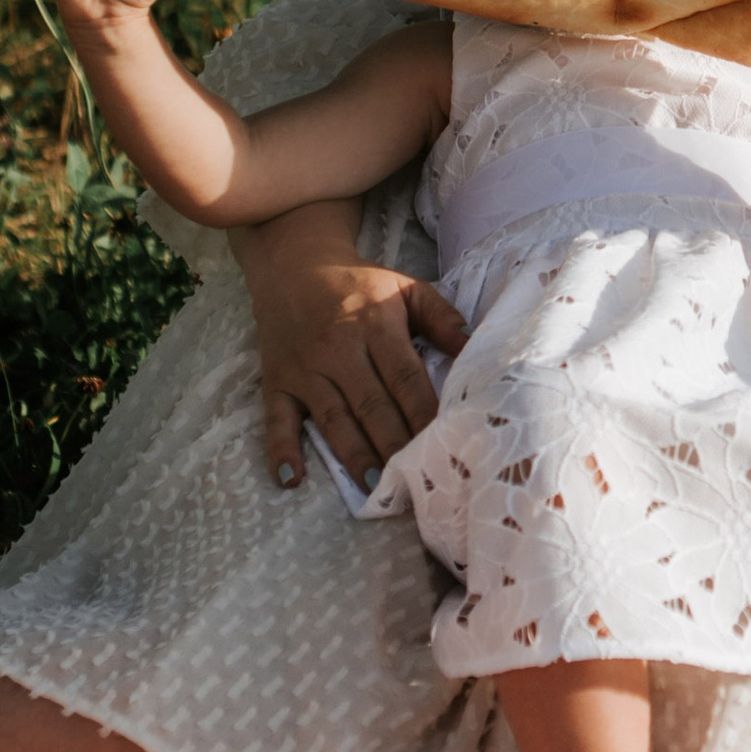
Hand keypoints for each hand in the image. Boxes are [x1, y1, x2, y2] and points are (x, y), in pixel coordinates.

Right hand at [241, 217, 467, 494]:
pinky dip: (282, 450)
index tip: (444, 444)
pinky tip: (292, 479)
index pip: (405, 377)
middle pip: (371, 405)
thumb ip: (442, 318)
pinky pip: (277, 420)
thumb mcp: (405, 289)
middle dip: (394, 444)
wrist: (294, 266)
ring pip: (332, 418)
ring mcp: (305, 368)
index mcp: (375, 325)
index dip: (424, 413)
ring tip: (374, 485)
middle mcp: (339, 349)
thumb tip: (473, 347)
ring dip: (352, 454)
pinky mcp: (276, 381)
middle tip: (414, 480)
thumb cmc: (360, 286)